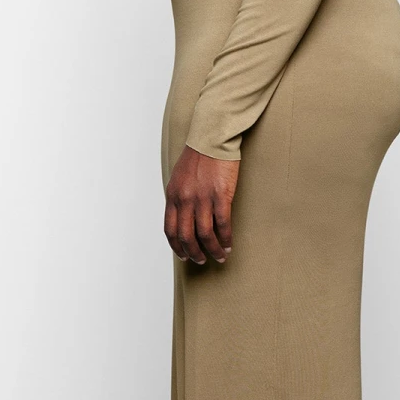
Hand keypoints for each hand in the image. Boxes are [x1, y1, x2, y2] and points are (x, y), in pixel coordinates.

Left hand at [164, 145, 238, 264]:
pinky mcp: (220, 196)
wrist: (211, 138)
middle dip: (194, 253)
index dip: (177, 247)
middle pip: (186, 236)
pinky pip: (222, 224)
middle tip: (202, 260)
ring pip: (205, 234)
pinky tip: (229, 244)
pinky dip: (226, 238)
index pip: (170, 230)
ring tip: (219, 256)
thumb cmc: (197, 157)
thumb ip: (179, 198)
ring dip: (212, 250)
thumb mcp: (179, 178)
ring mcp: (202, 199)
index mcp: (172, 196)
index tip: (184, 256)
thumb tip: (183, 218)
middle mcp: (185, 200)